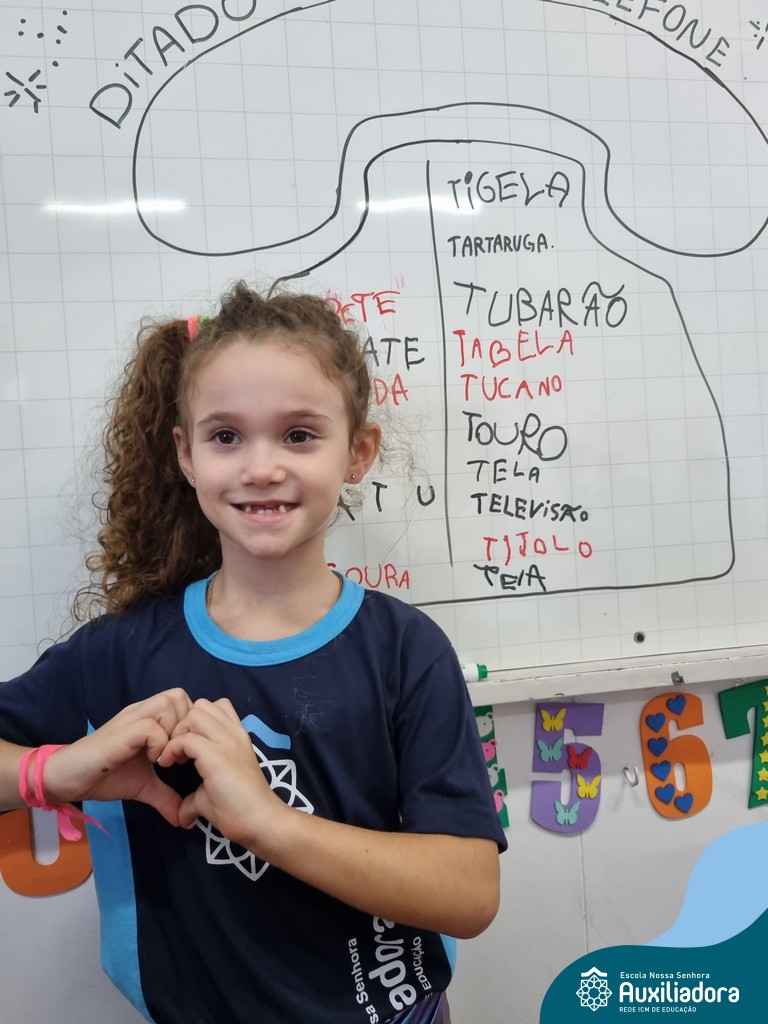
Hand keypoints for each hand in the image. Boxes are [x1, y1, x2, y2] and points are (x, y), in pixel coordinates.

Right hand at [42, 688, 193, 826]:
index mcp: (148, 719)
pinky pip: (151, 727)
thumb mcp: (143, 786)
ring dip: (172, 732)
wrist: (66, 778)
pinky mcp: (120, 733)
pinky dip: (158, 744)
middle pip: (178, 696)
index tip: (184, 753)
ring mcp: (130, 720)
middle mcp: (141, 712)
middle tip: (177, 753)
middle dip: (184, 725)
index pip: (183, 701)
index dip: (189, 725)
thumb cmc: (103, 776)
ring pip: (167, 704)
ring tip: (164, 758)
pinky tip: (153, 762)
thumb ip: (165, 796)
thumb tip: (183, 817)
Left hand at [157, 698, 285, 848]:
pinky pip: (186, 739)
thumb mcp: (214, 792)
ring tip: (174, 755)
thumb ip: (197, 794)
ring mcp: (227, 742)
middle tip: (178, 749)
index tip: (186, 746)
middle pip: (201, 705)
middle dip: (183, 724)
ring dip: (178, 732)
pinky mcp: (216, 756)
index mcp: (236, 737)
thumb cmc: (240, 810)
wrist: (260, 822)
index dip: (195, 721)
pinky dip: (172, 748)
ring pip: (194, 714)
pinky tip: (169, 764)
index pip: (216, 706)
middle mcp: (233, 733)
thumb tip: (182, 815)